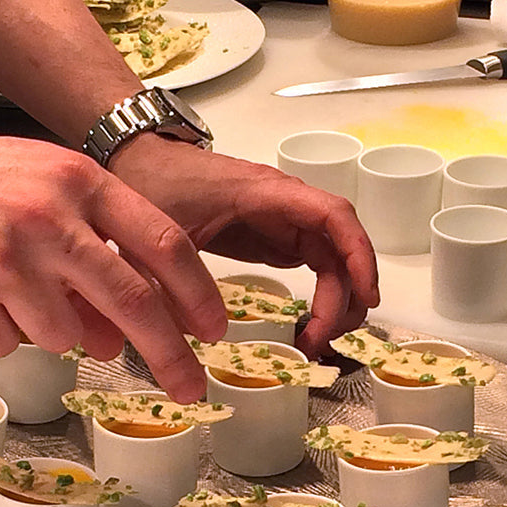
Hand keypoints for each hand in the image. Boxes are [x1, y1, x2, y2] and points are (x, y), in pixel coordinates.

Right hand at [0, 123, 227, 400]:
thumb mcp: (41, 191)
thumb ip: (91, 252)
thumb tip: (118, 335)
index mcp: (78, 182)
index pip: (163, 243)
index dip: (198, 294)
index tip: (213, 330)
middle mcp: (48, 219)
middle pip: (133, 301)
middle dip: (169, 355)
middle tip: (189, 388)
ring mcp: (4, 259)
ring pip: (64, 336)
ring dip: (50, 330)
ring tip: (9, 290)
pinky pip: (7, 344)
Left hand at [108, 134, 379, 357]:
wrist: (141, 164)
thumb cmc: (155, 184)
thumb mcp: (162, 233)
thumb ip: (173, 277)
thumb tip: (189, 332)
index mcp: (266, 193)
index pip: (332, 216)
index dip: (358, 255)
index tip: (366, 297)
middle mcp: (287, 206)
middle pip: (341, 248)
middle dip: (343, 296)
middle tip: (319, 341)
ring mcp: (285, 222)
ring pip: (333, 261)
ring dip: (336, 301)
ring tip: (314, 342)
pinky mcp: (276, 238)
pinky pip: (316, 266)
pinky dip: (321, 297)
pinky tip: (310, 326)